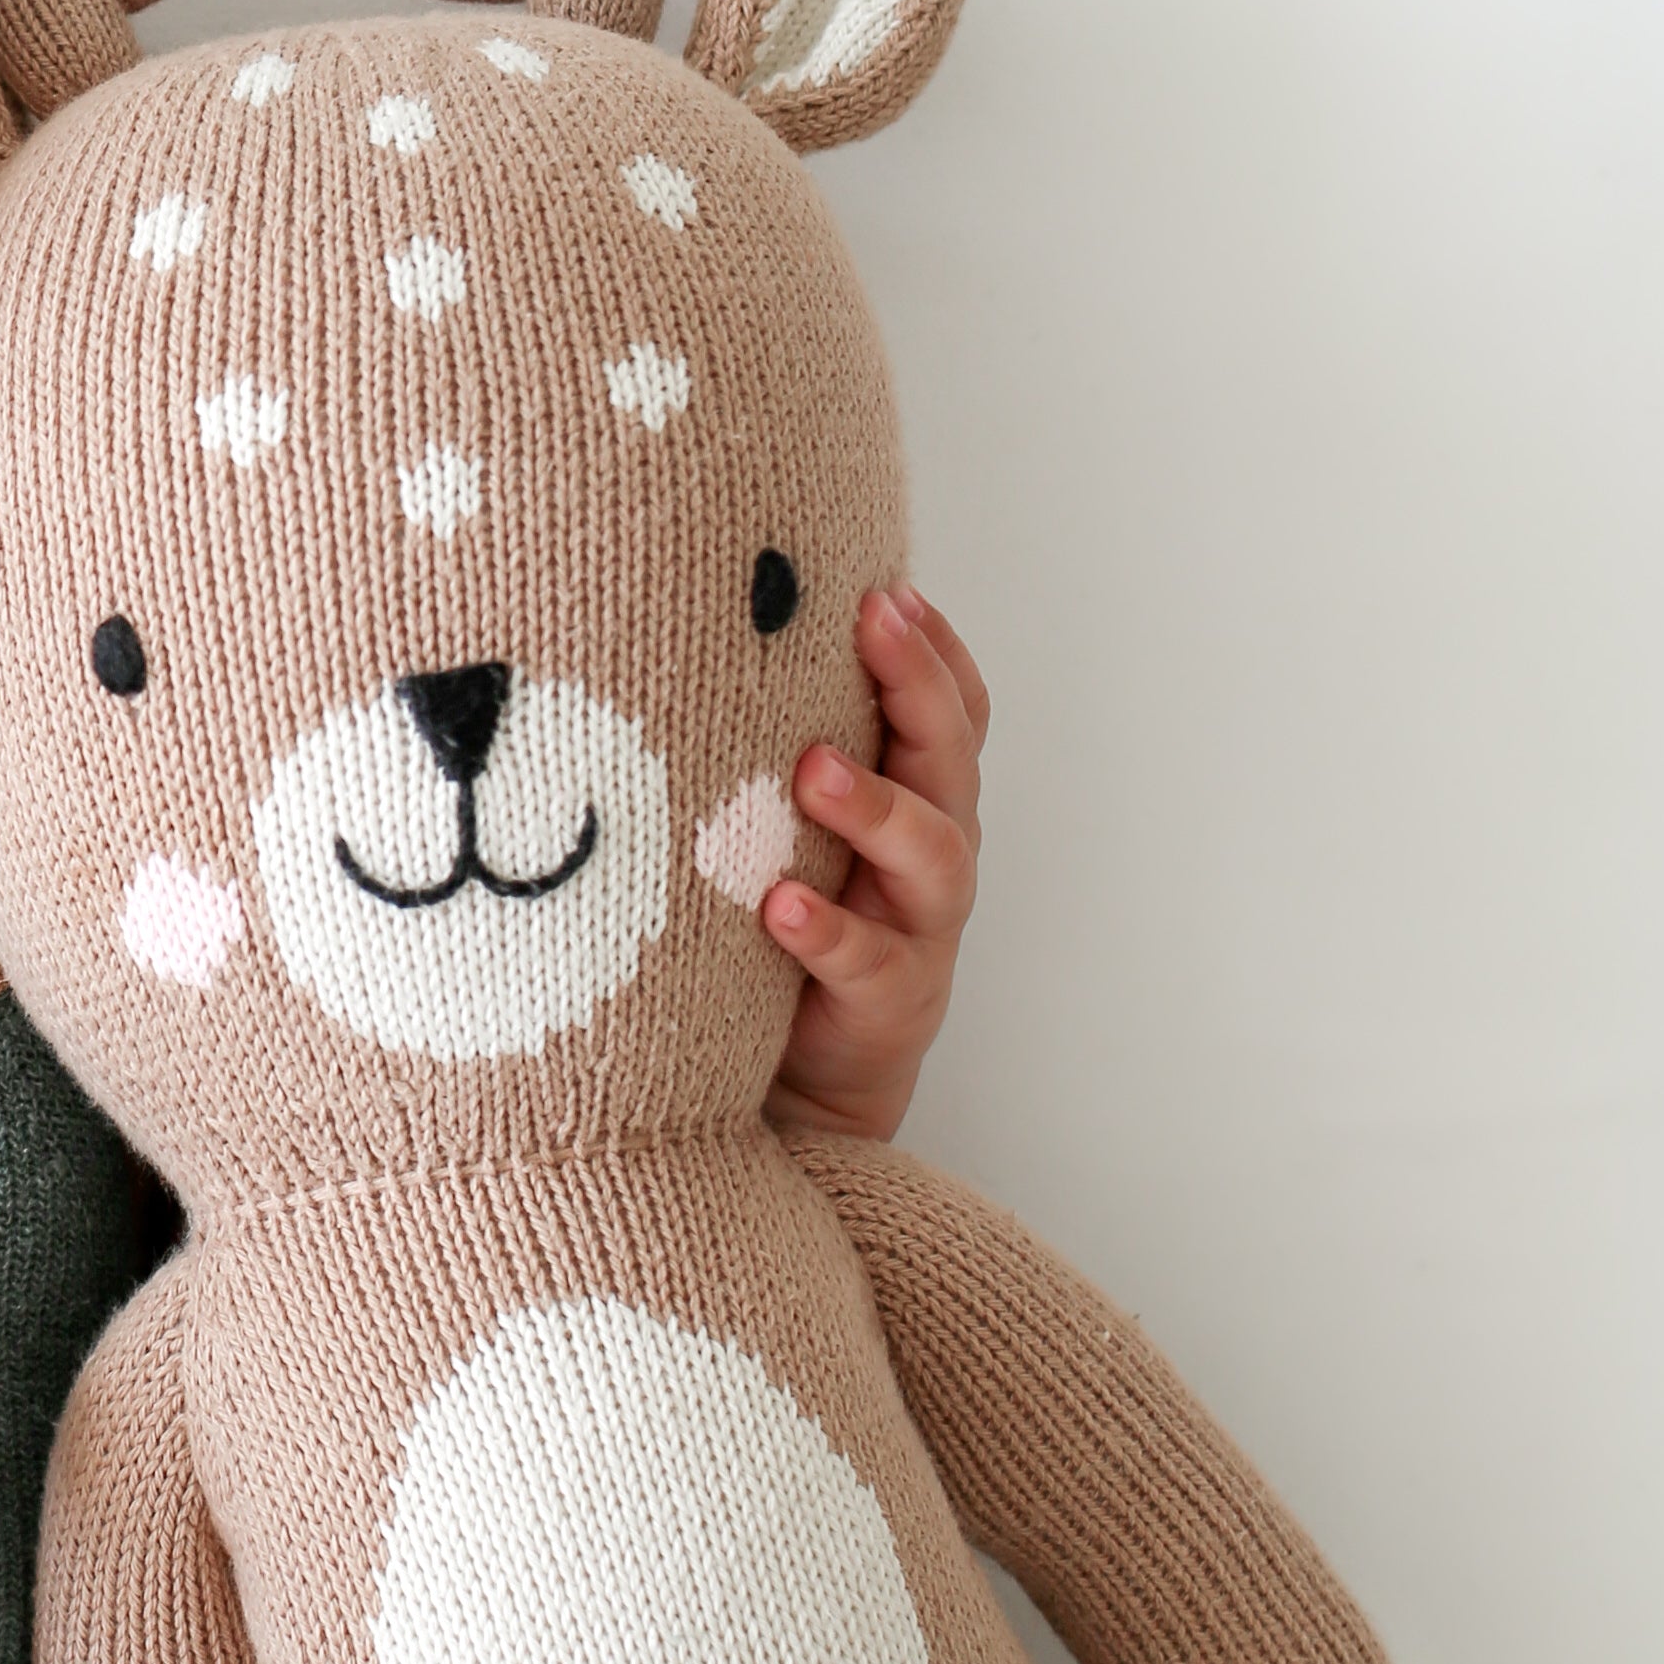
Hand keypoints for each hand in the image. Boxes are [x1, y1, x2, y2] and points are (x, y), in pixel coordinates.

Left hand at [763, 584, 989, 1142]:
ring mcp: (918, 927)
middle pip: (947, 756)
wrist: (801, 1077)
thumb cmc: (792, 930)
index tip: (886, 586)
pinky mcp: (888, 1001)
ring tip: (813, 771)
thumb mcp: (797, 832)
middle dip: (914, 685)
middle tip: (870, 625)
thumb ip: (788, 757)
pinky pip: (867, 959)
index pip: (948, 709)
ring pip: (929, 852)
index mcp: (916, 800)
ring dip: (873, 805)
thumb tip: (715, 647)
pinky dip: (828, 931)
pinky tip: (782, 907)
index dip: (931, 646)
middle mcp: (932, 853)